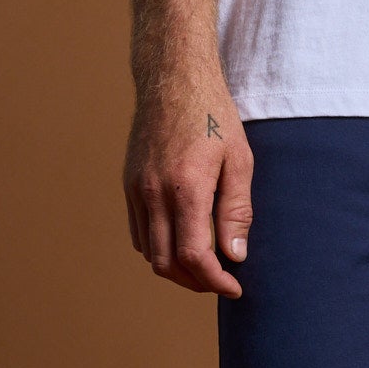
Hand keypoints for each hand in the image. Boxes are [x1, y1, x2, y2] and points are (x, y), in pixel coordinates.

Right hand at [123, 84, 254, 294]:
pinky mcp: (129, 185)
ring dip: (175, 269)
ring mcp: (136, 190)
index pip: (194, 256)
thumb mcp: (238, 160)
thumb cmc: (214, 115)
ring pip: (148, 252)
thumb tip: (234, 256)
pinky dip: (159, 248)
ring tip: (205, 266)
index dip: (215, 281)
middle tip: (221, 281)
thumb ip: (236, 210)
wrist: (172, 79)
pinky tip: (182, 242)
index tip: (234, 287)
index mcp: (185, 187)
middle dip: (195, 282)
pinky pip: (138, 233)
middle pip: (166, 263)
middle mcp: (154, 193)